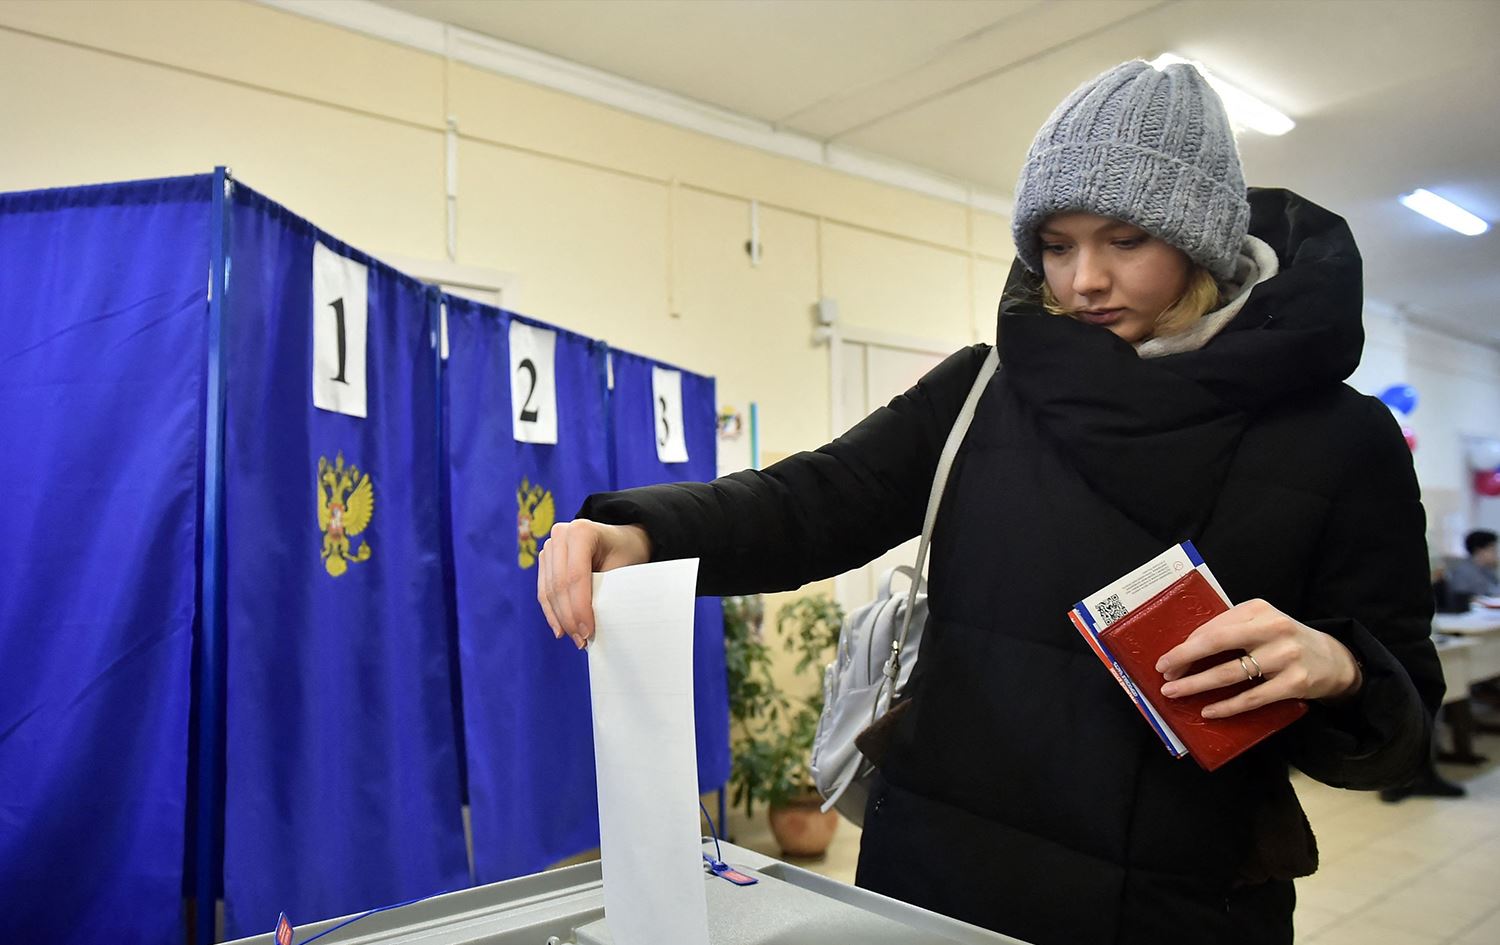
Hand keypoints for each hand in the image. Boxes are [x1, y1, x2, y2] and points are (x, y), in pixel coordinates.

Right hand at [537, 520, 651, 648]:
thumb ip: (605, 591)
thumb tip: (590, 626)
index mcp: (581, 531)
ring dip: (559, 618)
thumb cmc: (627, 553)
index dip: (580, 608)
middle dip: (569, 617)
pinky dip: (552, 611)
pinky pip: (544, 590)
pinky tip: (560, 629)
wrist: (622, 539)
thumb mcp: (623, 569)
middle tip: (581, 641)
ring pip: (548, 590)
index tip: (588, 632)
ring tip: (574, 638)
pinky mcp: (546, 559)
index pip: (576, 576)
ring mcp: (550, 545)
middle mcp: (561, 534)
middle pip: (559, 584)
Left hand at [1155, 598, 1361, 718]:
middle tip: (1163, 674)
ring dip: (1196, 684)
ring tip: (1175, 693)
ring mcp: (1285, 656)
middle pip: (1216, 643)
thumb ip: (1231, 630)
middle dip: (1183, 659)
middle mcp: (1272, 628)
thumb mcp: (1261, 624)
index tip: (1166, 660)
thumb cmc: (1285, 641)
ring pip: (1229, 673)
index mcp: (1258, 609)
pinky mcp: (1294, 683)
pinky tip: (1208, 711)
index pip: (1213, 627)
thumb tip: (1186, 649)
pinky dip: (1226, 706)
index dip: (1186, 645)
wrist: (1334, 660)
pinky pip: (1251, 698)